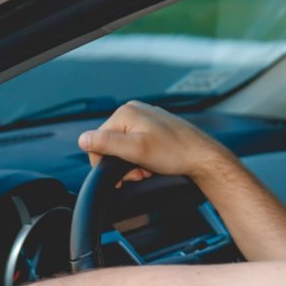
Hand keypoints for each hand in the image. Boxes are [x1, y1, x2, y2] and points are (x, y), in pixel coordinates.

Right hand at [77, 100, 231, 183]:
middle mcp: (133, 111)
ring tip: (149, 169)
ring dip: (133, 164)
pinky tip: (154, 164)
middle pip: (111, 145)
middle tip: (140, 173)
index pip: (98, 141)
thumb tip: (83, 139)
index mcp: (125, 113)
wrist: (203, 157)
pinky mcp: (154, 128)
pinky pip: (138, 146)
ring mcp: (145, 119)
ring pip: (125, 148)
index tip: (124, 175)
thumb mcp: (136, 150)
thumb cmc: (175, 153)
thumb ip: (107, 143)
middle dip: (122, 164)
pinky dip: (143, 159)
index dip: (107, 163)